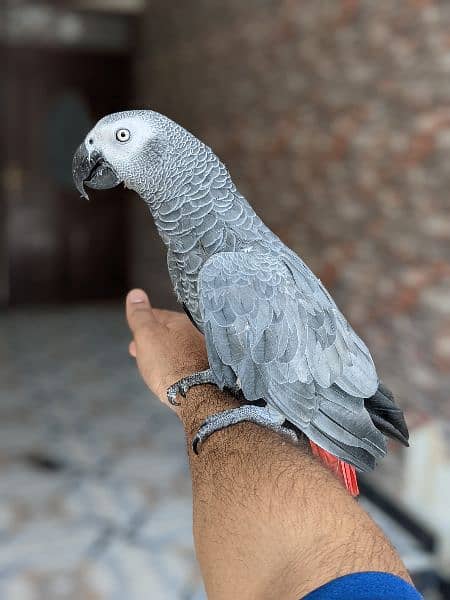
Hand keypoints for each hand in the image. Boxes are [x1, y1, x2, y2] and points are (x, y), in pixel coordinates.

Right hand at [126, 289, 208, 407]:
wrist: (195, 395)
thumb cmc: (169, 364)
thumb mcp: (147, 335)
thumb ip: (140, 315)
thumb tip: (135, 293)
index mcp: (182, 321)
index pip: (157, 315)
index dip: (142, 324)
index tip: (134, 337)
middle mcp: (197, 332)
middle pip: (169, 332)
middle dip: (152, 341)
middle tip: (138, 353)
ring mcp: (204, 351)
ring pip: (178, 347)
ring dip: (164, 354)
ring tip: (153, 366)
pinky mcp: (208, 369)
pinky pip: (187, 361)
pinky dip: (176, 364)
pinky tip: (171, 374)